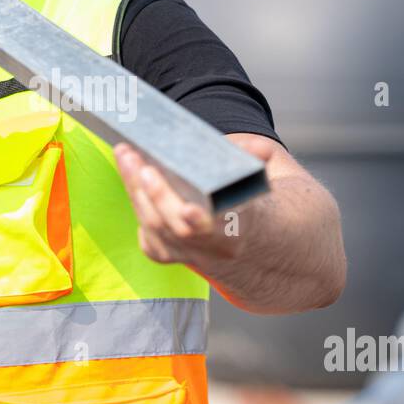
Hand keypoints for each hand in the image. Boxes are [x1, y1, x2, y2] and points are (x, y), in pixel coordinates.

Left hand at [113, 134, 275, 265]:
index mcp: (243, 230)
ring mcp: (191, 256)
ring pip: (155, 229)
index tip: (187, 209)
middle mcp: (214, 248)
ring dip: (135, 190)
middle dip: (154, 191)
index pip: (219, 229)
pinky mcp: (172, 256)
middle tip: (137, 158)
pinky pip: (148, 236)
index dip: (200, 222)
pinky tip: (130, 174)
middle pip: (174, 226)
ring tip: (126, 155)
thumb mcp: (276, 177)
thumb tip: (251, 148)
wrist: (261, 248)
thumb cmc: (263, 203)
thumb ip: (261, 157)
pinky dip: (137, 204)